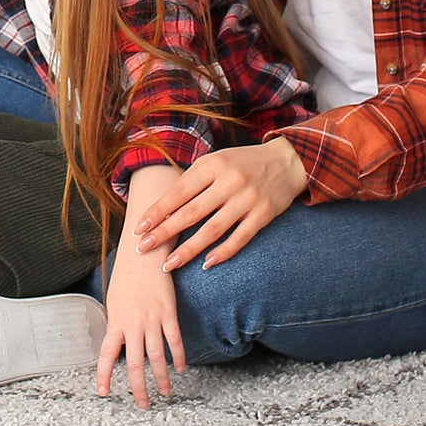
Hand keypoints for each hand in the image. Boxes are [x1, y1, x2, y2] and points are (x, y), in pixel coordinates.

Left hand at [97, 244, 184, 407]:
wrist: (141, 253)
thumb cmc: (126, 276)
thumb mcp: (114, 301)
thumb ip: (117, 324)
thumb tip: (118, 344)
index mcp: (116, 320)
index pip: (107, 354)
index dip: (104, 375)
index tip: (103, 392)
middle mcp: (133, 323)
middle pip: (135, 363)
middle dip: (139, 387)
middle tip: (143, 404)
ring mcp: (151, 318)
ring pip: (157, 356)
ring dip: (161, 378)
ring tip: (164, 392)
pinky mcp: (168, 312)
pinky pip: (174, 340)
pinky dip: (179, 356)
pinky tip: (180, 368)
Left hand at [134, 138, 306, 271]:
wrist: (286, 162)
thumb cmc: (242, 162)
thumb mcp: (216, 160)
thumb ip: (194, 180)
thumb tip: (164, 206)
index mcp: (212, 165)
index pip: (178, 192)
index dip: (157, 211)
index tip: (138, 227)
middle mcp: (228, 182)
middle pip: (191, 212)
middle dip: (164, 232)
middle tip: (143, 248)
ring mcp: (247, 200)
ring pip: (212, 230)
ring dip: (188, 249)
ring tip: (169, 264)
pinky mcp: (263, 215)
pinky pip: (239, 238)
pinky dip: (222, 253)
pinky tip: (205, 264)